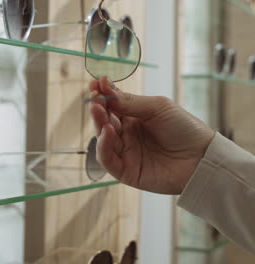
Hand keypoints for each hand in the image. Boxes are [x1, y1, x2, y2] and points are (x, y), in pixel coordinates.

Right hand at [89, 77, 214, 193]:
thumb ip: (130, 102)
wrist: (202, 158)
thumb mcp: (157, 108)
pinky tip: (108, 132)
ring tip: (100, 111)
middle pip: (104, 121)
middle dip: (98, 108)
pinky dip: (103, 145)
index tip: (96, 84)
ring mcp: (125, 153)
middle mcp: (127, 135)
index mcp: (134, 118)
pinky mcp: (125, 171)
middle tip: (95, 98)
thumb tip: (104, 90)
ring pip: (102, 139)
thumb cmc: (184, 129)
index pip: (112, 105)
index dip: (102, 95)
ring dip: (98, 124)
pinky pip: (107, 159)